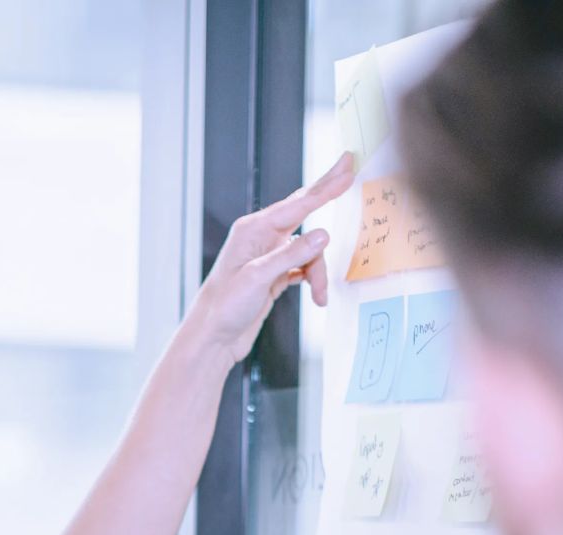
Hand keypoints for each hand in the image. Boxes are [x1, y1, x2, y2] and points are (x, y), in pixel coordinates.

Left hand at [189, 153, 355, 365]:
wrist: (213, 338)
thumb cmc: (224, 306)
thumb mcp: (259, 277)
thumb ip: (292, 254)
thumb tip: (323, 234)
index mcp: (253, 230)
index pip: (297, 203)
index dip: (325, 186)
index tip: (346, 168)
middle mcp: (261, 238)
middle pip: (303, 213)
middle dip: (326, 197)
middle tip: (350, 174)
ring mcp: (268, 257)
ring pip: (308, 251)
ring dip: (318, 272)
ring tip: (319, 295)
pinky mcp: (273, 275)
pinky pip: (303, 268)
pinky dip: (312, 280)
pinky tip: (317, 295)